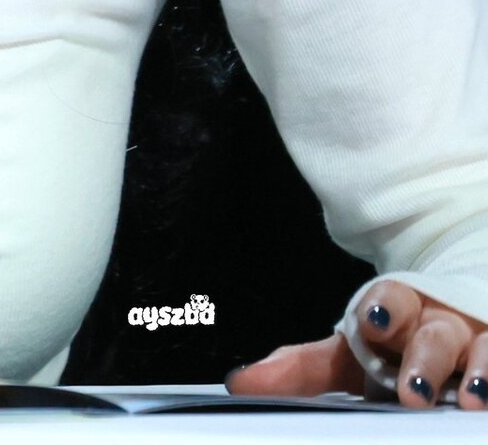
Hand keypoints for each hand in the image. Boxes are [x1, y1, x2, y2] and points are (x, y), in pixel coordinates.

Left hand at [224, 278, 487, 409]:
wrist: (452, 310)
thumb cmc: (395, 342)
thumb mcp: (350, 352)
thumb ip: (300, 369)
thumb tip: (240, 384)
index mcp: (396, 309)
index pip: (388, 301)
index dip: (381, 310)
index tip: (372, 323)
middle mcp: (441, 322)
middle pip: (433, 336)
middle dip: (424, 361)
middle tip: (413, 393)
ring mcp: (478, 342)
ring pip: (481, 352)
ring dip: (479, 374)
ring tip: (472, 402)